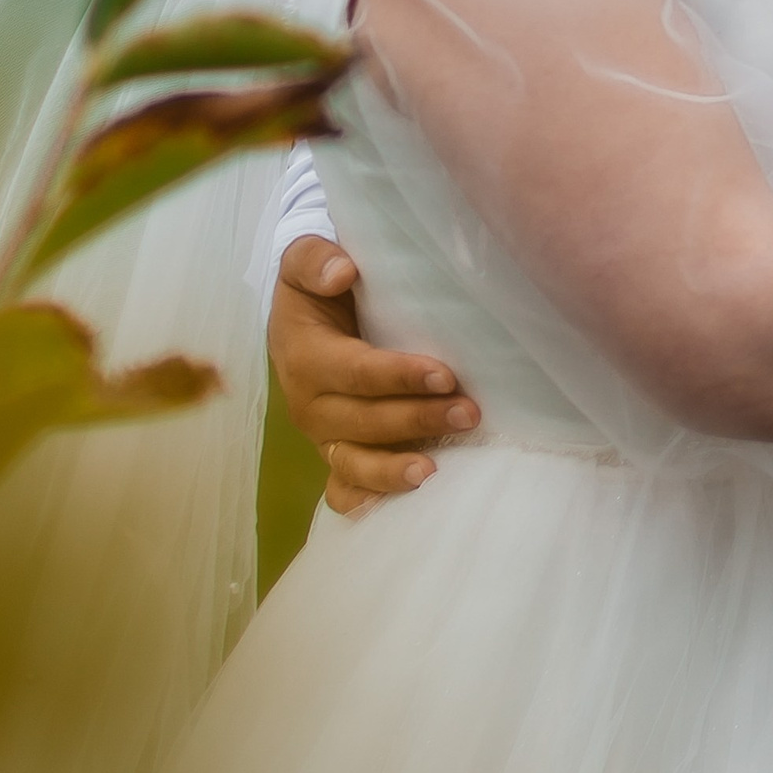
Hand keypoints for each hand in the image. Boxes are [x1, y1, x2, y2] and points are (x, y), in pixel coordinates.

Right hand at [268, 236, 480, 512]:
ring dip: (394, 469)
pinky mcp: (336, 453)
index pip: (354, 371)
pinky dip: (365, 501)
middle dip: (416, 419)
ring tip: (434, 470)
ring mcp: (323, 435)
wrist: (303, 317)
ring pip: (353, 462)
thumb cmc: (317, 289)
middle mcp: (310, 404)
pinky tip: (399, 512)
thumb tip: (342, 271)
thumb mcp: (306, 260)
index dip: (397, 375)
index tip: (443, 374)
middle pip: (363, 421)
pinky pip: (343, 488)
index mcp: (305, 357)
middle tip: (469, 412)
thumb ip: (317, 259)